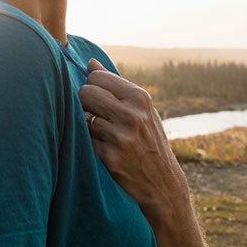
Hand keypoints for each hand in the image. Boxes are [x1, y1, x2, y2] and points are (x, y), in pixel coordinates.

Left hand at [77, 58, 189, 222]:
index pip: (96, 77)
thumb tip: (90, 63)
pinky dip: (91, 143)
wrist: (163, 183)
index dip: (92, 87)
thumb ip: (115, 85)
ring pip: (83, 117)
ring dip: (89, 126)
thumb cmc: (149, 140)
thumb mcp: (141, 110)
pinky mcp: (111, 157)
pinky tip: (107, 150)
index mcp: (140, 97)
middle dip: (85, 103)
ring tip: (106, 135)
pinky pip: (86, 140)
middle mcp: (132, 114)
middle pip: (85, 93)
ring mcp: (121, 136)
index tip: (98, 98)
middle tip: (96, 115)